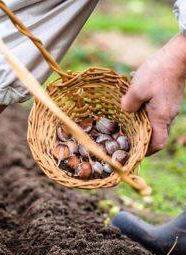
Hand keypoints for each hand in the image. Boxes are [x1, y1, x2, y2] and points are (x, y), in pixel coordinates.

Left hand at [121, 34, 185, 154]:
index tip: (134, 152)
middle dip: (141, 137)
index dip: (146, 151)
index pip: (157, 144)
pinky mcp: (170, 96)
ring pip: (155, 119)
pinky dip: (144, 106)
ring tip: (126, 115)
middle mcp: (169, 115)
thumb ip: (128, 105)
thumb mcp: (136, 90)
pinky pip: (156, 107)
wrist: (178, 54)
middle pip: (156, 133)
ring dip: (141, 119)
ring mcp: (171, 105)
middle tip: (125, 135)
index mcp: (161, 117)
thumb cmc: (158, 72)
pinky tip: (133, 95)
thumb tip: (126, 111)